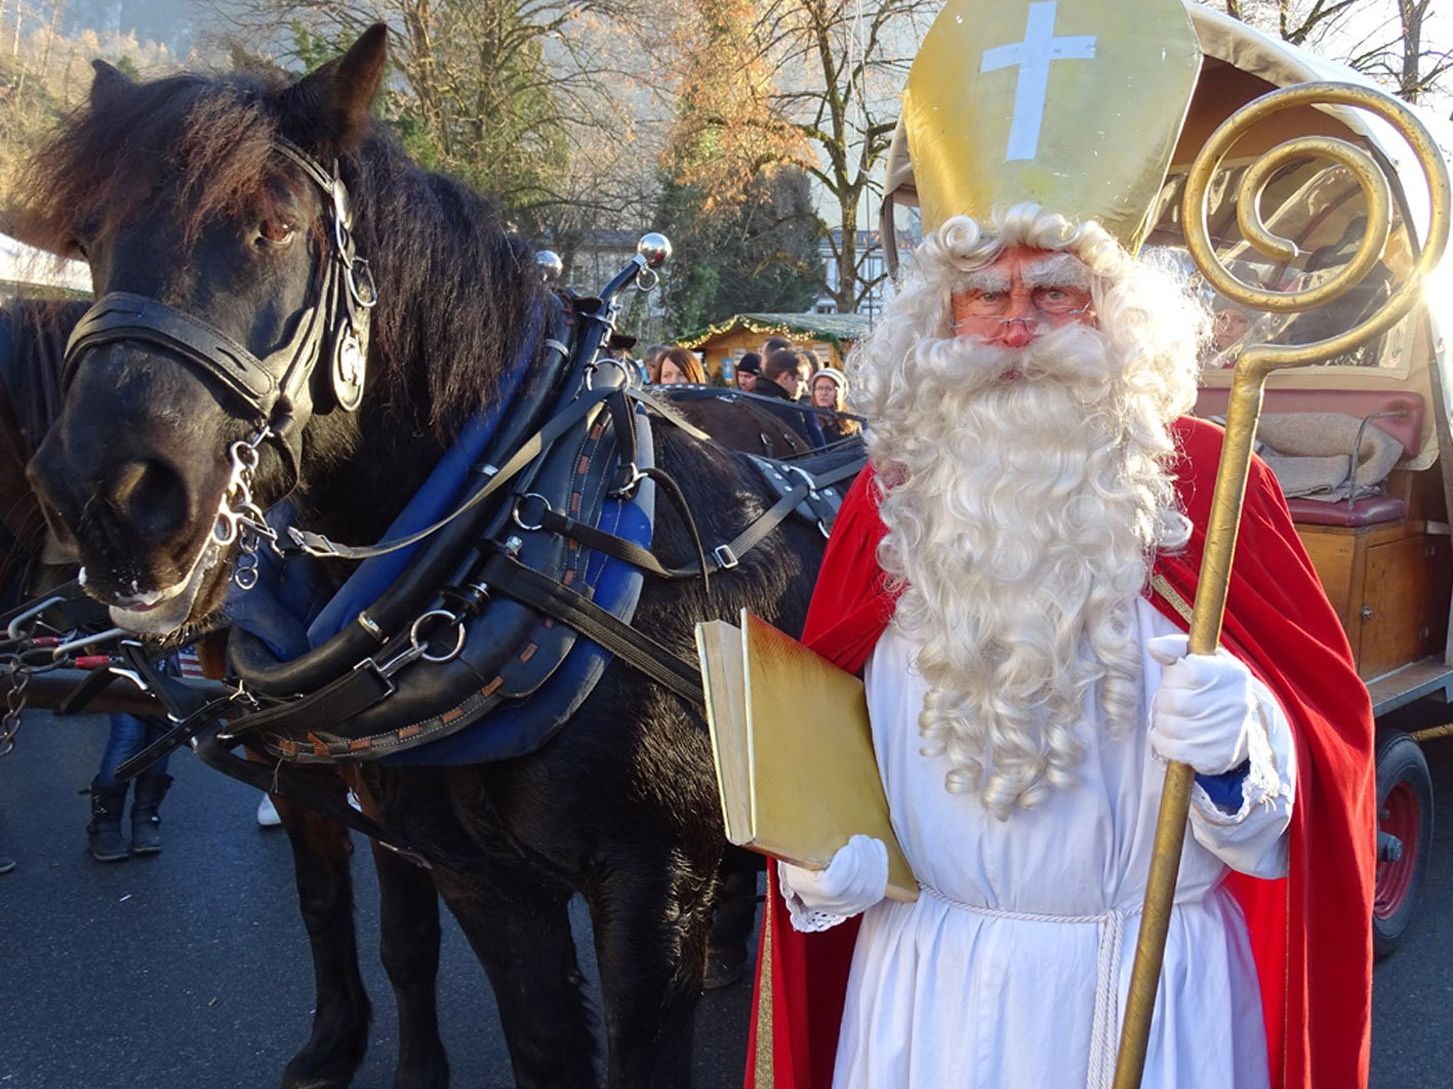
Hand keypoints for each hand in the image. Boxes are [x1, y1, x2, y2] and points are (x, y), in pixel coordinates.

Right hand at [778, 834, 888, 918]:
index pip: (830, 887)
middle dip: (865, 861)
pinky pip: (874, 894)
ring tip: (869, 843)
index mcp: (800, 882)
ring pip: (868, 894)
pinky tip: (877, 852)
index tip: (849, 847)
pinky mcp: (853, 904)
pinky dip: (881, 871)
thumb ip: (807, 827)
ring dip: (875, 864)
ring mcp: (837, 907)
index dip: (846, 869)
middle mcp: (817, 901)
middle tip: (861, 839)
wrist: (799, 854)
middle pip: (853, 890)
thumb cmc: (797, 840)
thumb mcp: (797, 834)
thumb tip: (817, 807)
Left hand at [1147, 634, 1255, 775]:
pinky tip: (1170, 734)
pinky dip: (1162, 740)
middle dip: (1164, 699)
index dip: (1174, 676)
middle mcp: (1235, 703)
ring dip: (1162, 720)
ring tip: (1173, 716)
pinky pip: (1172, 749)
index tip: (1179, 677)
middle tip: (1172, 699)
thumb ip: (1176, 648)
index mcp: (1232, 674)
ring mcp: (1227, 733)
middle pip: (1174, 701)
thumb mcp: (1202, 660)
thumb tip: (1153, 646)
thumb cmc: (1212, 687)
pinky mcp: (1216, 757)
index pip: (1187, 671)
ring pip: (1170, 726)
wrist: (1239, 728)